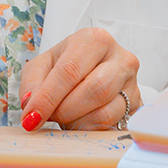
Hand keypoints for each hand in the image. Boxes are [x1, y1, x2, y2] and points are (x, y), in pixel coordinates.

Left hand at [18, 27, 139, 130]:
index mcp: (94, 39)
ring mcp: (132, 81)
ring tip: (64, 117)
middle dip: (65, 110)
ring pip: (106, 111)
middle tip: (50, 116)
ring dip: (77, 122)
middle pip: (94, 90)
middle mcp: (120, 57)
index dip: (48, 98)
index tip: (31, 118)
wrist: (91, 68)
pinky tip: (80, 121)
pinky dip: (90, 128)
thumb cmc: (66, 65)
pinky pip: (113, 123)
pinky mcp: (137, 102)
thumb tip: (31, 106)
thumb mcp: (42, 66)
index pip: (70, 71)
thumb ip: (32, 84)